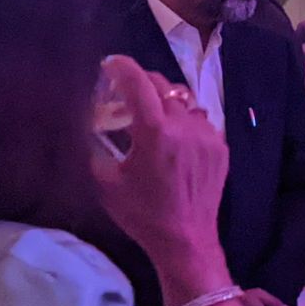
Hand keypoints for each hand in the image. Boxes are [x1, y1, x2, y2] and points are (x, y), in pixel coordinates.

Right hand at [92, 56, 229, 274]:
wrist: (186, 241)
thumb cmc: (143, 214)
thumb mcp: (106, 183)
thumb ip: (94, 149)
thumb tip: (84, 127)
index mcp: (155, 131)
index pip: (138, 82)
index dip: (122, 67)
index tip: (109, 64)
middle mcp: (184, 125)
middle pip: (162, 85)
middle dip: (141, 83)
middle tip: (125, 94)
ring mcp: (206, 134)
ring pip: (184, 100)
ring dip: (165, 102)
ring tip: (152, 117)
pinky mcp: (220, 147)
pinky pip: (199, 120)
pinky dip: (183, 121)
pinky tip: (174, 138)